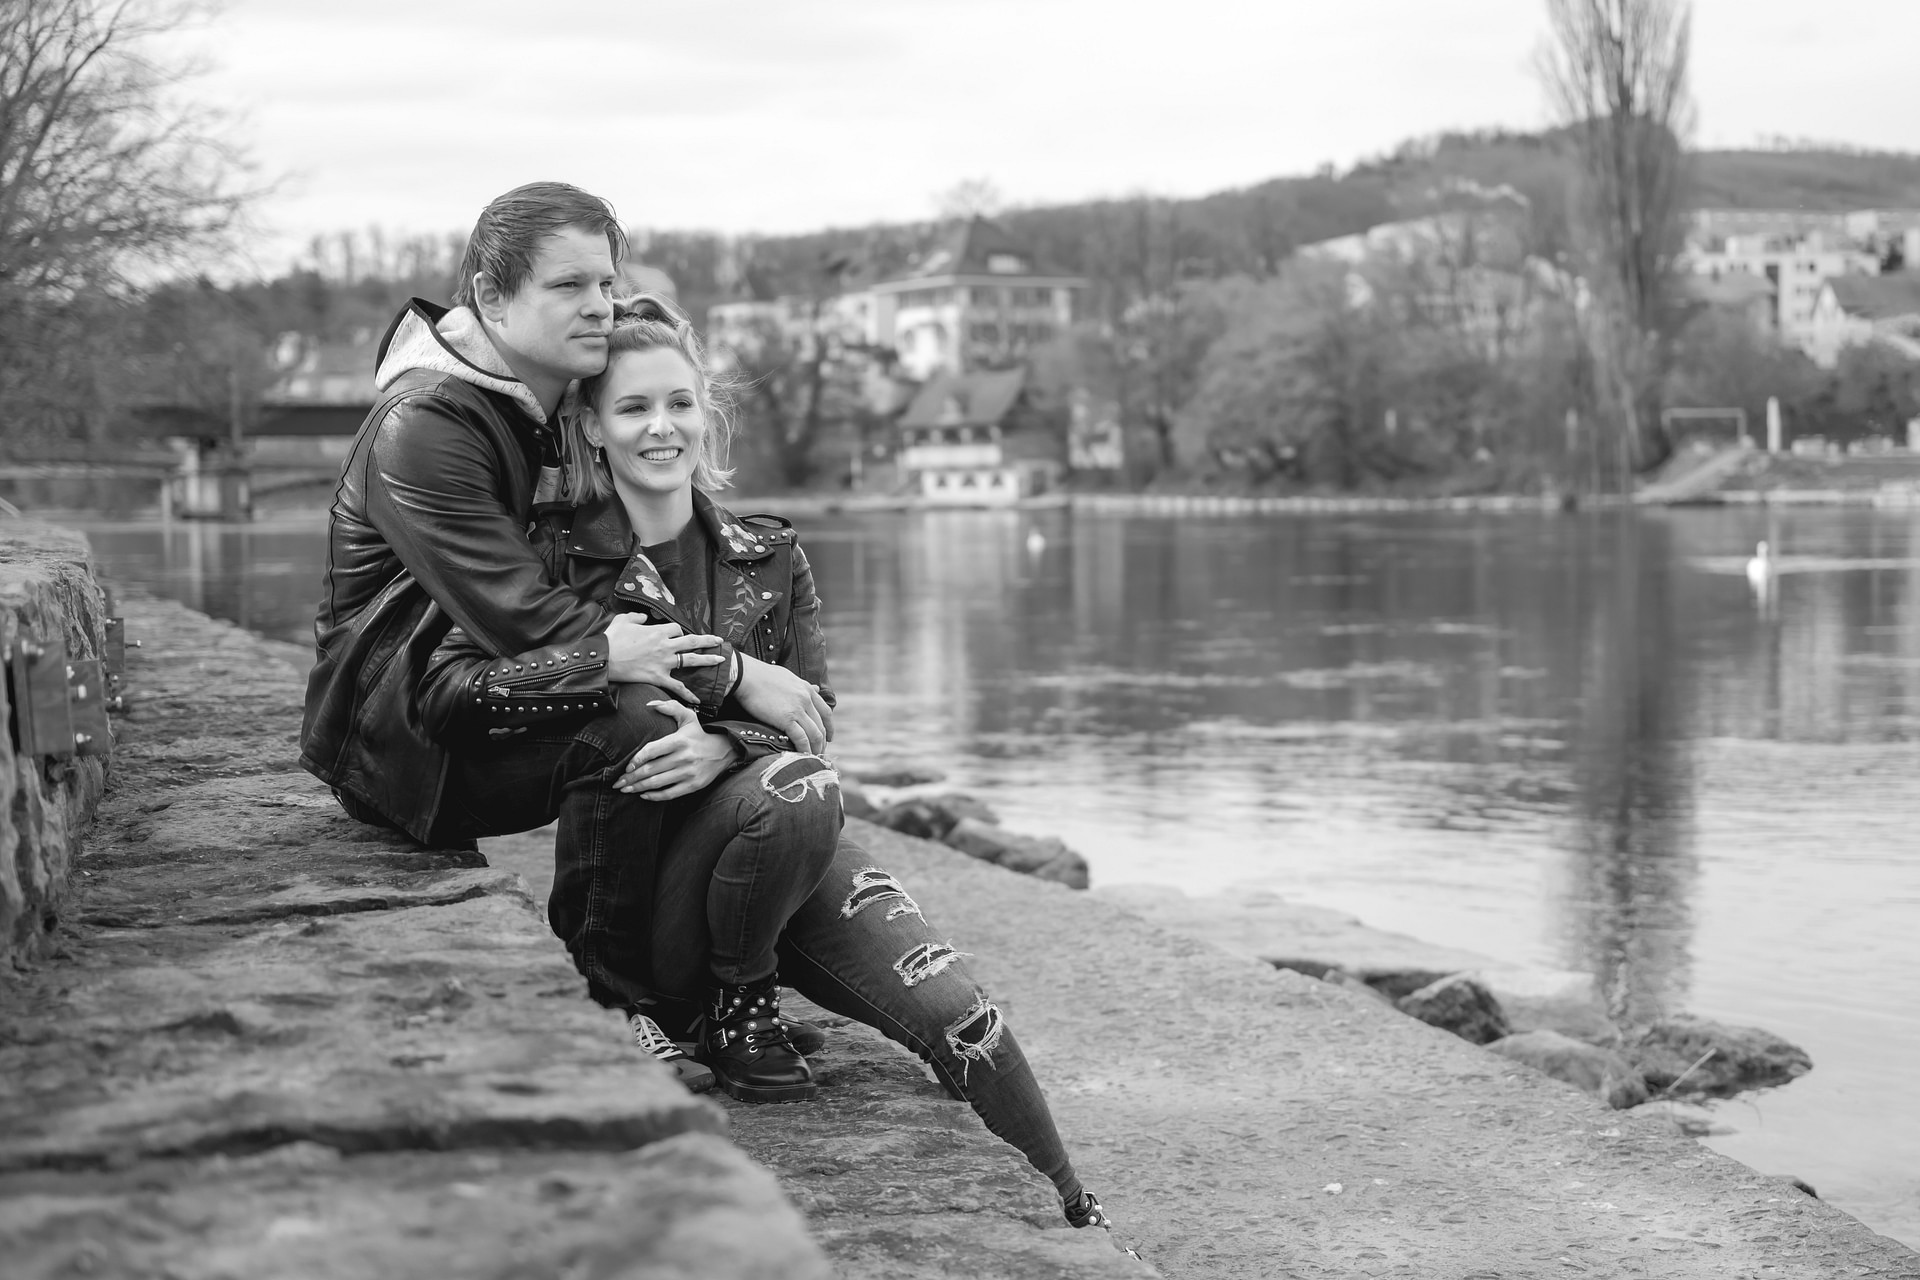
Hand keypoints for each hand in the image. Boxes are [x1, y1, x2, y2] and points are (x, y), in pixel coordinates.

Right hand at [603, 613, 724, 701]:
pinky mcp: (658, 677)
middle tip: (719, 641)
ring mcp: (663, 662)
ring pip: (691, 660)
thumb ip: (637, 616)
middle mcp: (665, 646)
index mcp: (657, 631)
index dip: (678, 631)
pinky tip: (697, 699)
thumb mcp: (623, 620)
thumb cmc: (612, 639)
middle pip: (692, 641)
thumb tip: (645, 617)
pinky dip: (687, 693)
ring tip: (720, 659)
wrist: (603, 659)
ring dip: (707, 659)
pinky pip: (676, 686)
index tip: (676, 635)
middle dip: (707, 640)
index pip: (676, 628)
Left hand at [616, 700, 739, 799]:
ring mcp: (688, 773)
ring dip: (638, 788)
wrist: (723, 751)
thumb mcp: (688, 716)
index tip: (626, 766)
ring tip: (625, 789)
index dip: (636, 759)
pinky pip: (670, 794)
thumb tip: (649, 704)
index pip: (652, 750)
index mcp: (679, 741)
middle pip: (651, 770)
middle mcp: (684, 757)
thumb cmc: (698, 734)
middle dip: (631, 777)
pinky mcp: (693, 785)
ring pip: (657, 783)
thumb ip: (669, 707)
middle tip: (617, 782)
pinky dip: (654, 796)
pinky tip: (643, 795)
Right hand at [733, 654, 832, 753]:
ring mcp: (798, 709)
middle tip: (819, 752)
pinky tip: (803, 756)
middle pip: (821, 725)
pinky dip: (804, 749)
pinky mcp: (786, 719)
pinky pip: (801, 738)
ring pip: (815, 734)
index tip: (828, 737)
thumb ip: (803, 685)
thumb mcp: (789, 677)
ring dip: (816, 748)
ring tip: (813, 758)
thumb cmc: (762, 675)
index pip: (826, 712)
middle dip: (822, 742)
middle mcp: (806, 699)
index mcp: (807, 689)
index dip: (829, 727)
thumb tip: (815, 688)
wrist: (747, 676)